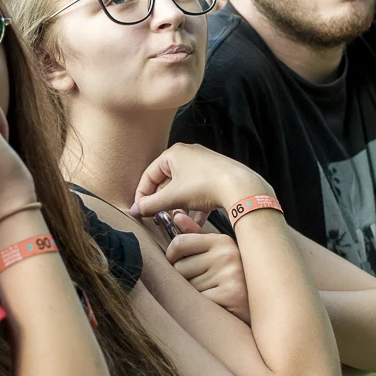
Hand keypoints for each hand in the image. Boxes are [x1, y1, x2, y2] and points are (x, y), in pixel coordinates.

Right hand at [132, 143, 269, 217]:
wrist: (240, 186)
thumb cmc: (205, 185)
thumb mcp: (172, 197)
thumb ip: (150, 204)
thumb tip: (135, 210)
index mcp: (174, 153)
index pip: (149, 175)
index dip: (143, 194)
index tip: (141, 210)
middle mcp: (189, 154)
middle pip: (167, 181)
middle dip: (163, 201)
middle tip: (159, 216)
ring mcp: (204, 164)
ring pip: (184, 187)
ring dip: (179, 205)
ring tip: (179, 219)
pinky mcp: (217, 175)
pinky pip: (199, 190)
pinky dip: (195, 205)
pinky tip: (196, 221)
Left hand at [165, 213, 250, 322]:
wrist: (263, 306)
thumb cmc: (235, 280)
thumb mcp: (218, 253)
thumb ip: (195, 235)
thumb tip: (176, 215)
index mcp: (222, 241)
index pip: (179, 243)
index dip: (171, 256)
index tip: (176, 263)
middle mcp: (227, 254)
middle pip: (179, 267)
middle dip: (185, 279)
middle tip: (205, 284)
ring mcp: (231, 274)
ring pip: (187, 287)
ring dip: (194, 295)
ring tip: (214, 294)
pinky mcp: (231, 294)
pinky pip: (198, 302)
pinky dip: (203, 307)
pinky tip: (217, 305)